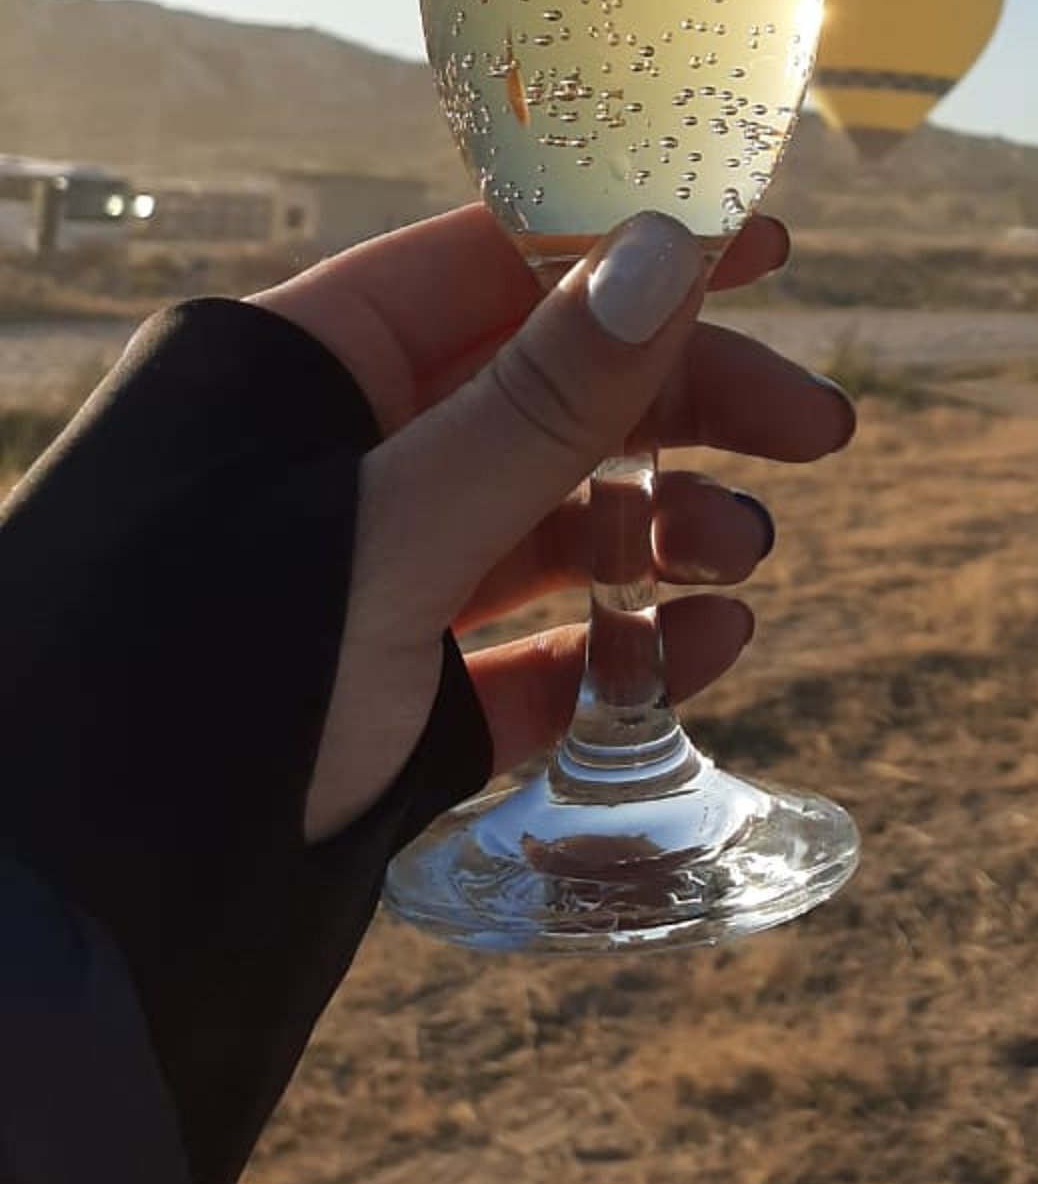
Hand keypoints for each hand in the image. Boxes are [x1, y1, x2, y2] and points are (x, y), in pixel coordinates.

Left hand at [250, 206, 852, 840]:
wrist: (72, 938)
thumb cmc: (191, 688)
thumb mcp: (384, 532)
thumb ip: (536, 402)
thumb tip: (666, 249)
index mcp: (298, 374)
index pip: (488, 265)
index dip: (630, 250)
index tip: (764, 245)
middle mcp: (331, 465)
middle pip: (541, 394)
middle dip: (682, 408)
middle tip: (816, 431)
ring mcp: (359, 588)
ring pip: (543, 524)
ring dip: (659, 530)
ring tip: (741, 563)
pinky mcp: (382, 710)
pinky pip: (522, 656)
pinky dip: (615, 650)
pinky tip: (702, 651)